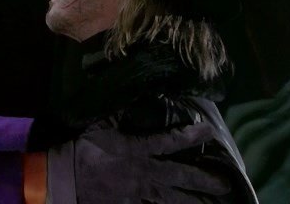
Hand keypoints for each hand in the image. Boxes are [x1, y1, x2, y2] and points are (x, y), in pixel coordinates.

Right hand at [73, 122, 229, 202]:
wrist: (65, 178)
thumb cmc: (83, 149)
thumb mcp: (100, 126)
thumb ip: (120, 113)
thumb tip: (138, 96)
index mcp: (135, 150)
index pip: (168, 142)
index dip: (190, 136)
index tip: (209, 130)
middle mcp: (142, 173)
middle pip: (178, 176)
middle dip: (203, 180)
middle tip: (225, 183)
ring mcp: (137, 194)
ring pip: (171, 199)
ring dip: (193, 201)